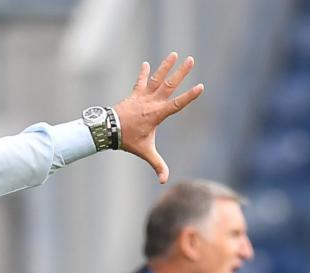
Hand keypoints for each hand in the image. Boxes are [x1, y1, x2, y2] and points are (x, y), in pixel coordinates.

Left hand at [112, 52, 204, 183]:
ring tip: (173, 54)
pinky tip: (146, 63)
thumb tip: (164, 180)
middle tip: (191, 59)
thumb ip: (157, 165)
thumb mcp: (145, 152)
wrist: (108, 130)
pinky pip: (139, 82)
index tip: (201, 87)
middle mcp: (152, 102)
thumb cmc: (127, 140)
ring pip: (157, 79)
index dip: (190, 96)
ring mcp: (142, 96)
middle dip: (181, 72)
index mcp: (158, 114)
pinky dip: (143, 73)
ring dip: (165, 66)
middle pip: (170, 85)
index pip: (177, 104)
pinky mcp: (134, 94)